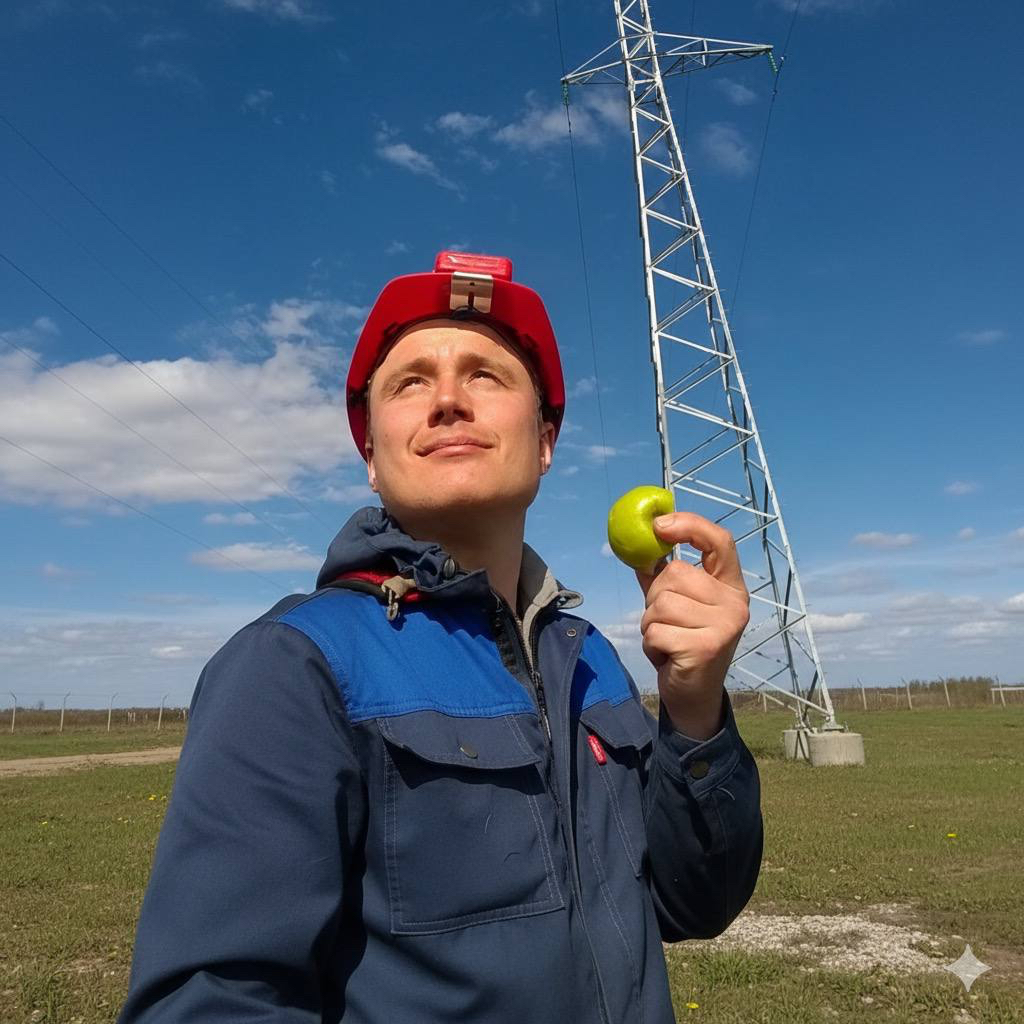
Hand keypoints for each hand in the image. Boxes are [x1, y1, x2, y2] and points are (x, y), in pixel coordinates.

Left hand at [635, 512, 749, 739]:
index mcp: (731, 586)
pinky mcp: (706, 648)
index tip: (659, 524)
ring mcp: (724, 626)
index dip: (690, 525)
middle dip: (655, 598)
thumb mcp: (674, 605)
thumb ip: (661, 575)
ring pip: (661, 603)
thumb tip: (640, 544)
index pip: (720, 541)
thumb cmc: (682, 642)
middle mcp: (735, 603)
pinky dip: (651, 644)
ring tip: (667, 641)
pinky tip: (667, 656)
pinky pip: (656, 630)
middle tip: (666, 623)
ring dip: (651, 624)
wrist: (693, 696)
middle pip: (675, 574)